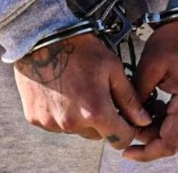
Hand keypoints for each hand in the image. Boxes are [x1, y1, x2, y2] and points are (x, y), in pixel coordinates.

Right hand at [14, 34, 151, 151]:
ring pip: (75, 130)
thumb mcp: (112, 68)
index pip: (120, 140)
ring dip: (79, 118)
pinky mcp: (35, 118)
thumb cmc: (78, 48)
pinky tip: (58, 92)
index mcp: (95, 112)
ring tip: (75, 90)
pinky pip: (54, 124)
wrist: (40, 37)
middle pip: (96, 136)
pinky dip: (59, 113)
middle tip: (96, 94)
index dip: (126, 129)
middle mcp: (72, 123)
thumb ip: (129, 99)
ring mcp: (51, 123)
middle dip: (101, 121)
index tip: (123, 117)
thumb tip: (143, 120)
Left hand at [124, 18, 177, 160]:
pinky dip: (169, 119)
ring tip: (138, 113)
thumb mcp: (150, 65)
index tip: (127, 151)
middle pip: (176, 139)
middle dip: (150, 138)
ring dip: (159, 128)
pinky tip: (153, 106)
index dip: (147, 152)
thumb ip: (138, 96)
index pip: (169, 142)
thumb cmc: (175, 37)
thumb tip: (128, 120)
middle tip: (127, 126)